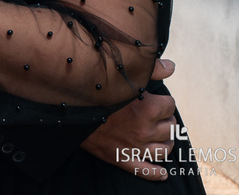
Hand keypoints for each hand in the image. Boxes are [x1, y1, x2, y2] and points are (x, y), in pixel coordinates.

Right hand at [80, 58, 177, 180]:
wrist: (67, 107)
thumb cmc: (94, 88)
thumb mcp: (121, 76)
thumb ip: (150, 70)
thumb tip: (171, 66)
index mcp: (147, 109)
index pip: (170, 105)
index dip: (162, 100)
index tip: (153, 98)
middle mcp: (144, 130)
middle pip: (170, 128)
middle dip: (165, 120)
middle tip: (155, 115)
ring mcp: (134, 147)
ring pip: (164, 149)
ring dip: (165, 142)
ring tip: (159, 135)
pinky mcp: (122, 159)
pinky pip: (146, 171)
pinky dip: (156, 173)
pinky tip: (162, 172)